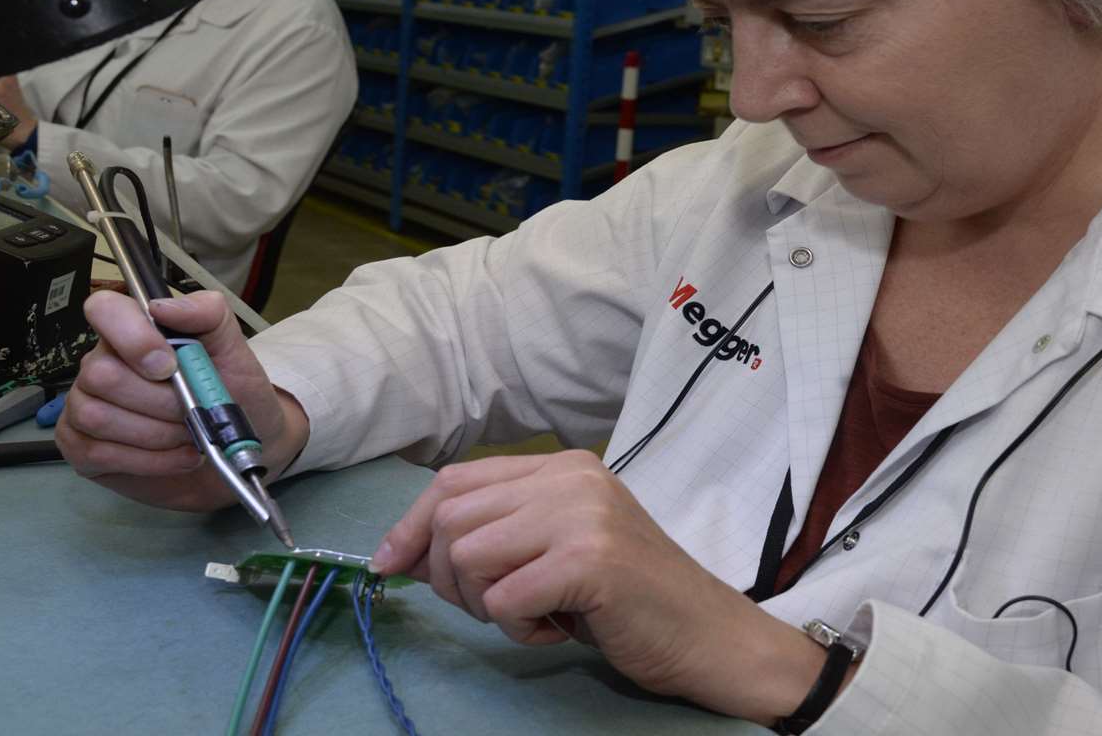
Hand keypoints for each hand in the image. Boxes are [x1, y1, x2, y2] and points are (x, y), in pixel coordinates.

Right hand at [56, 290, 309, 512]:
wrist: (239, 450)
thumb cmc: (233, 393)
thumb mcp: (233, 348)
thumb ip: (207, 313)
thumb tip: (163, 307)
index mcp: (133, 332)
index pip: (103, 309)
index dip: (132, 336)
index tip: (169, 365)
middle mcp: (100, 365)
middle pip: (102, 375)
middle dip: (159, 401)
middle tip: (192, 411)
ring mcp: (85, 407)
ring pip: (97, 416)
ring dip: (156, 433)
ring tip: (189, 435)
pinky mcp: (83, 449)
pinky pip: (98, 453)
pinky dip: (149, 460)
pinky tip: (179, 457)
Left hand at [370, 451, 835, 723]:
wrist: (710, 635)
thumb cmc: (629, 600)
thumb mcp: (555, 551)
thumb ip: (493, 537)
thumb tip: (401, 552)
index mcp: (562, 467)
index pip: (455, 480)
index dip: (412, 525)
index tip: (392, 565)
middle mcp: (571, 477)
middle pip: (452, 517)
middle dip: (450, 577)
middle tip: (497, 609)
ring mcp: (583, 515)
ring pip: (468, 555)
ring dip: (484, 604)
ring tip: (533, 616)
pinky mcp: (590, 560)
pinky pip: (503, 599)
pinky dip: (518, 629)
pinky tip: (558, 630)